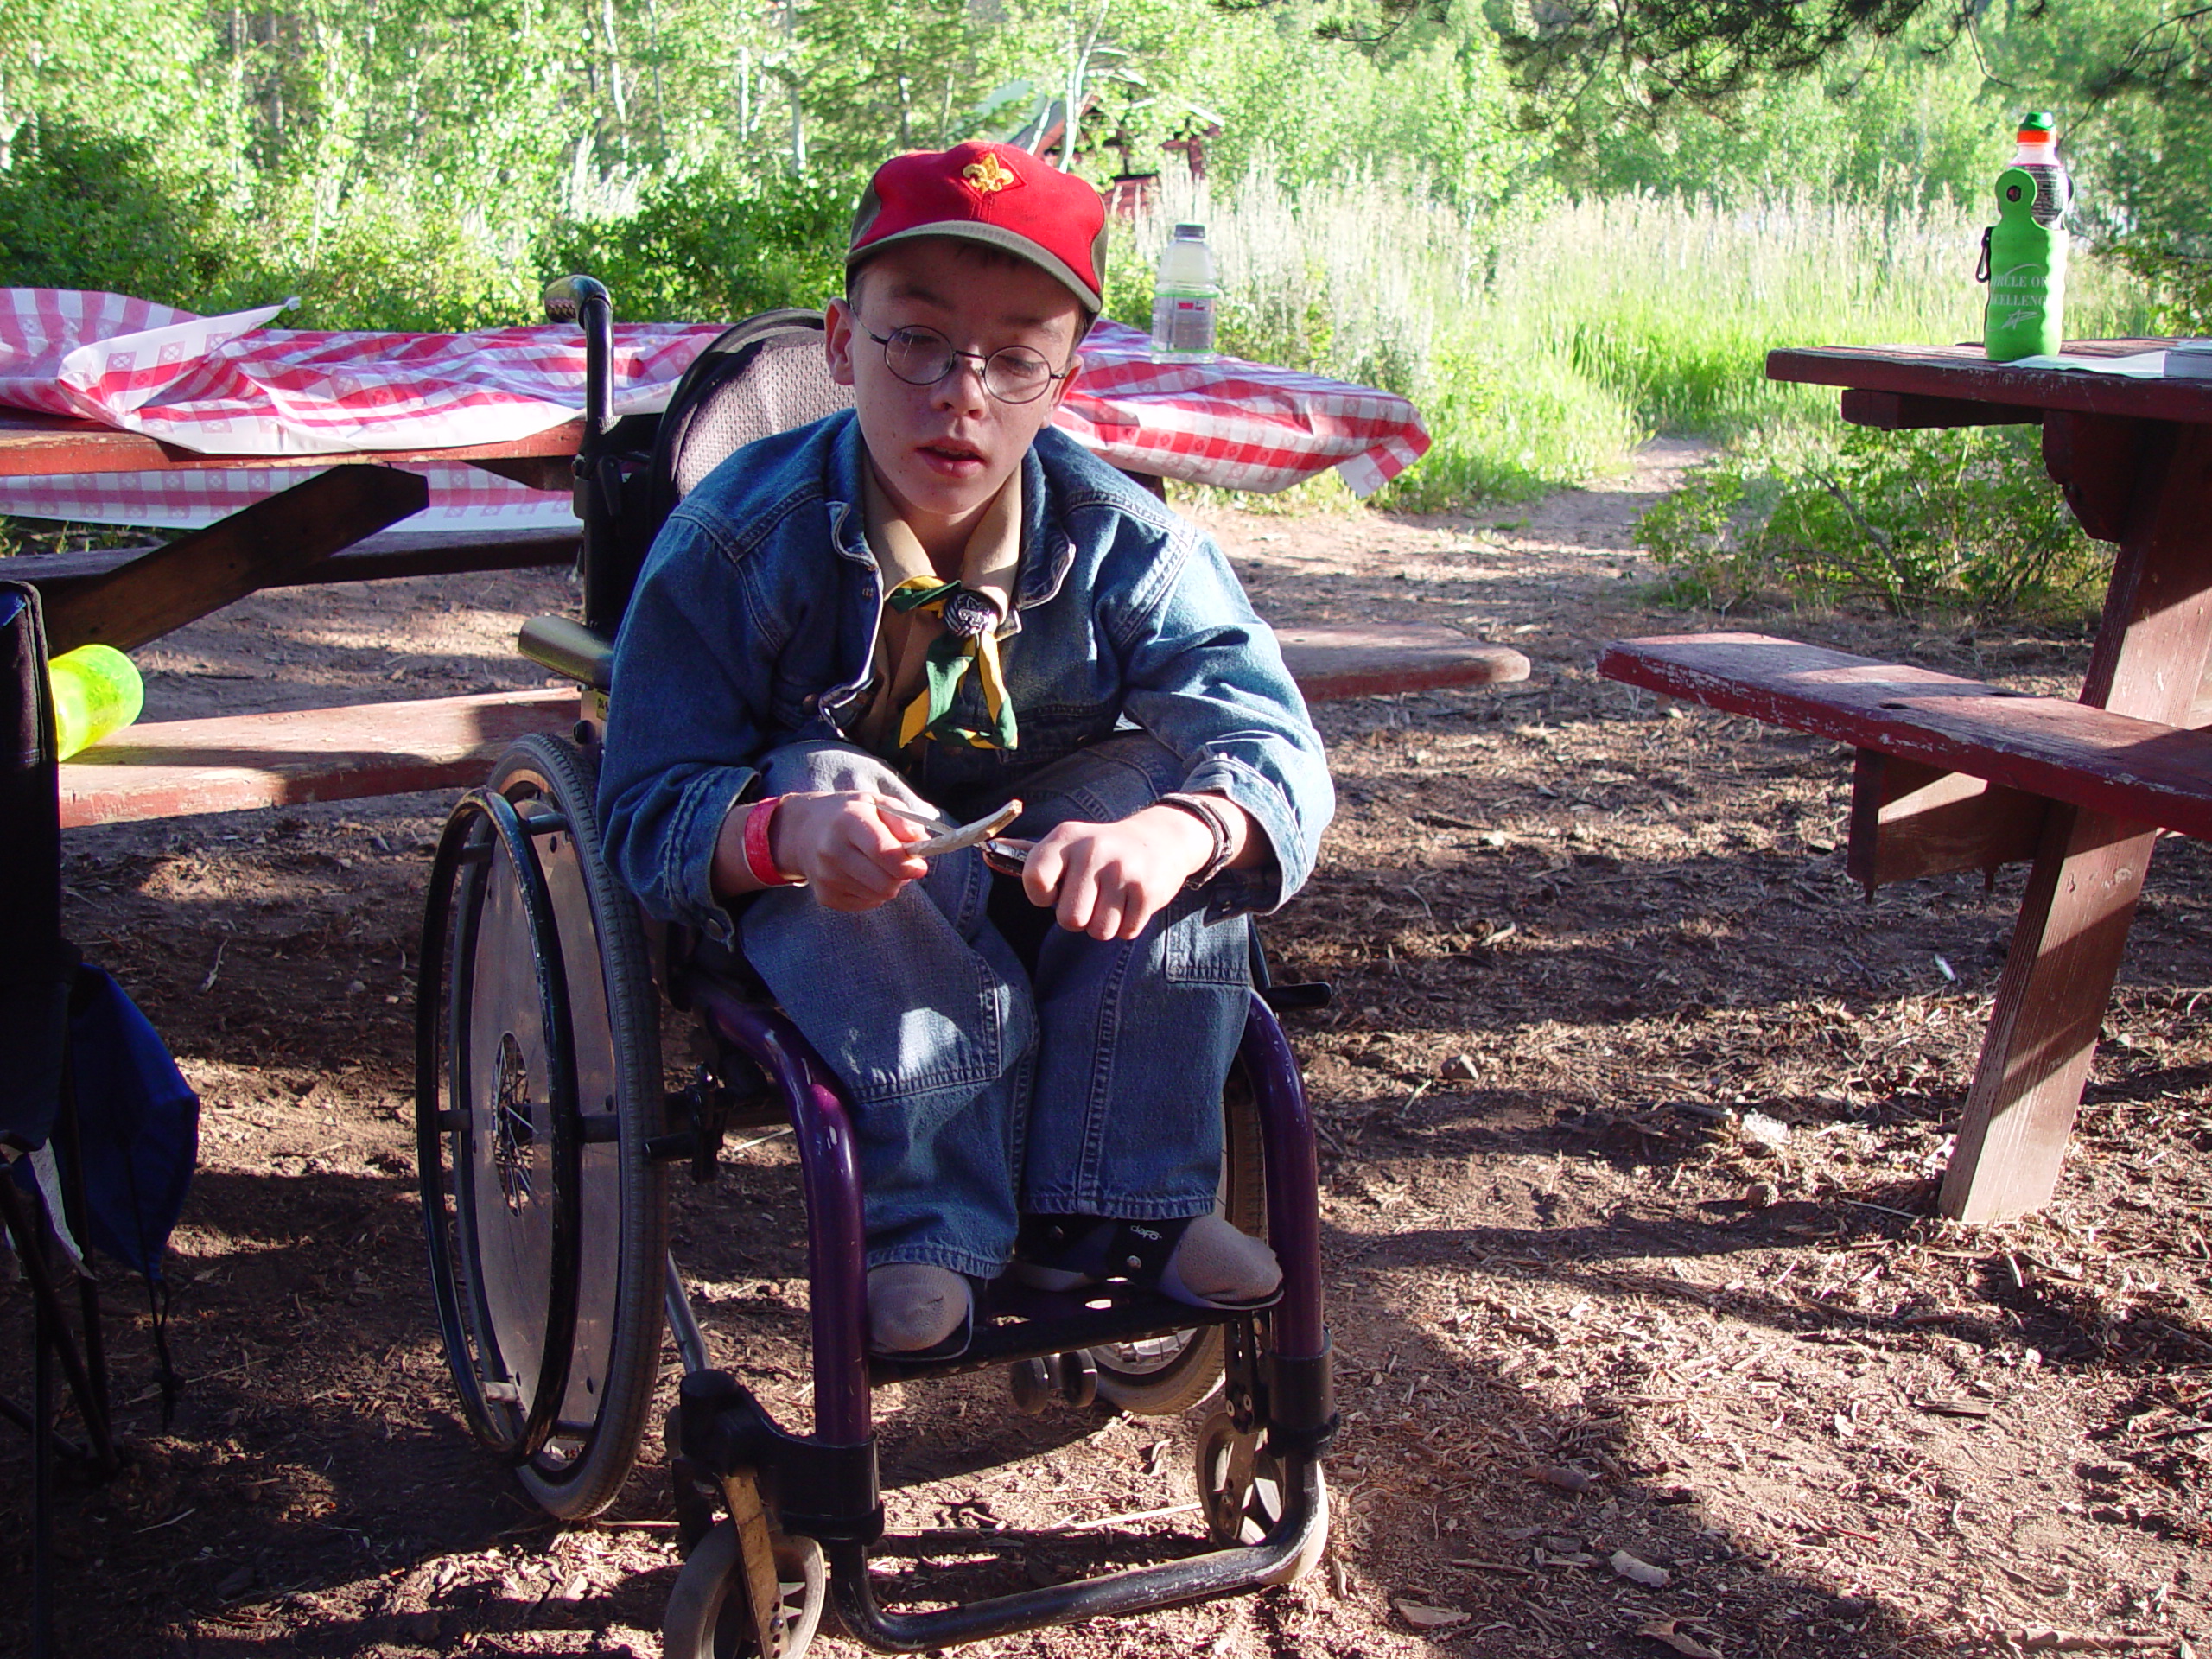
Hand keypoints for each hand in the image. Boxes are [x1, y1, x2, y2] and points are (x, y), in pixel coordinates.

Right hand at [714, 791, 926, 910]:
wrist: (803, 831)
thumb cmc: (848, 814)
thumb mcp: (877, 802)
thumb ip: (904, 820)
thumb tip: (921, 844)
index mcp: (848, 821)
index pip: (884, 853)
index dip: (908, 864)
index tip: (919, 865)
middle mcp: (833, 851)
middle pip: (884, 882)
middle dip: (901, 877)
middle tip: (901, 865)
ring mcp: (826, 877)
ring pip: (879, 895)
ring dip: (888, 884)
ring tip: (878, 866)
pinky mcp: (825, 896)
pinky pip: (866, 904)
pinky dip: (873, 893)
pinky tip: (863, 875)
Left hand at [1021, 803, 1221, 939]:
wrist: (1160, 838)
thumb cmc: (1099, 849)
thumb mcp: (1066, 843)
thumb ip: (1028, 856)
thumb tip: (985, 854)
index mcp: (1065, 837)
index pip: (1034, 879)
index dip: (1041, 896)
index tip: (1054, 891)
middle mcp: (1093, 850)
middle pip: (1069, 919)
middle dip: (1078, 918)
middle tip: (1089, 899)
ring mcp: (1122, 870)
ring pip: (1098, 931)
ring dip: (1104, 924)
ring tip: (1112, 899)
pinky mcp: (1147, 890)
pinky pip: (1126, 932)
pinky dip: (1127, 925)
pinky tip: (1130, 902)